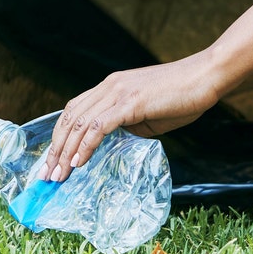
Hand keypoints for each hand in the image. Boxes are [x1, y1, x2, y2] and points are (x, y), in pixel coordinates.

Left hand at [40, 49, 228, 181]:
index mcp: (110, 86)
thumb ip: (126, 124)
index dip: (60, 137)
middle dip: (56, 149)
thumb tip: (111, 143)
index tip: (53, 162)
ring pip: (80, 123)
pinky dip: (86, 145)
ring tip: (59, 175)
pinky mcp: (131, 102)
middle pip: (70, 118)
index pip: (74, 111)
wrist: (205, 77)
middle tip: (47, 176)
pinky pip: (100, 125)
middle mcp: (109, 86)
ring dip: (66, 152)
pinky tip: (79, 162)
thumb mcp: (147, 114)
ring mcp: (119, 92)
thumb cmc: (181, 97)